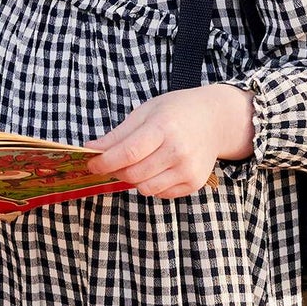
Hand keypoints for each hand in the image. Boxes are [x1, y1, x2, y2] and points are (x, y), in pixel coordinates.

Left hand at [84, 84, 254, 197]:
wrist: (214, 119)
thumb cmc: (176, 112)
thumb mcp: (145, 112)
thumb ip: (118, 134)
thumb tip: (91, 150)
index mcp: (164, 127)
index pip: (128, 153)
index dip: (105, 162)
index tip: (92, 164)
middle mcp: (179, 150)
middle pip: (133, 174)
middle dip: (116, 171)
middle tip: (113, 162)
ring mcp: (188, 169)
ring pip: (145, 188)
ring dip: (133, 179)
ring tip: (138, 163)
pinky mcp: (194, 183)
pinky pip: (160, 193)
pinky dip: (151, 184)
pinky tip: (157, 168)